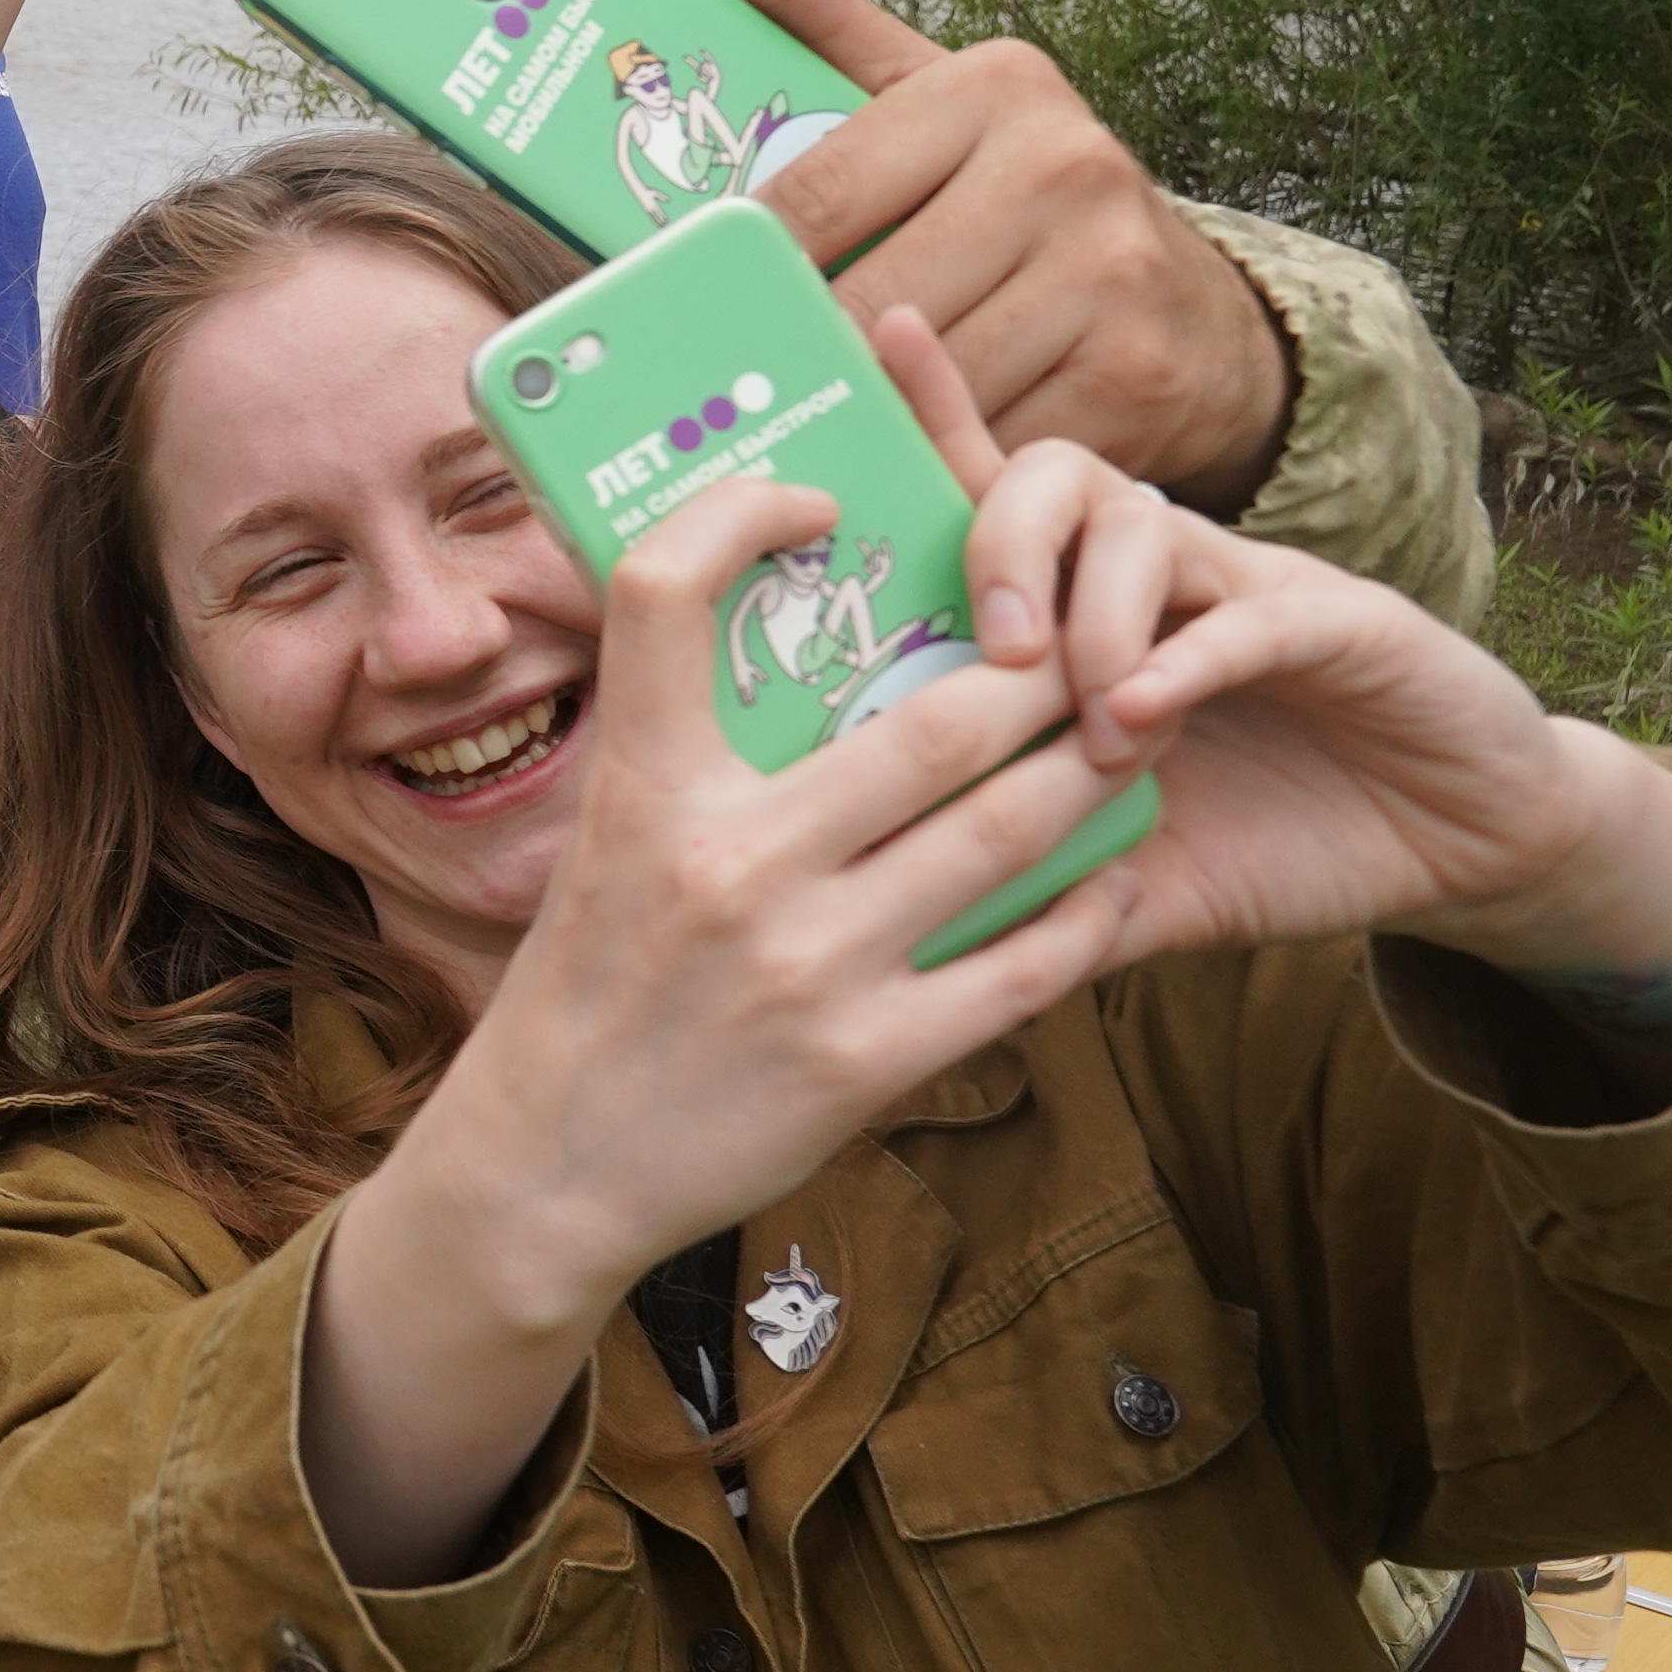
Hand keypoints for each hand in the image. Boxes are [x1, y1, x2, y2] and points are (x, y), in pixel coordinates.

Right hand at [393, 467, 1153, 1328]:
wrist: (544, 1168)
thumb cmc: (587, 984)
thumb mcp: (606, 844)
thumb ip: (694, 757)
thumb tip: (811, 648)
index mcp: (642, 787)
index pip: (668, 588)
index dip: (744, 508)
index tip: (818, 502)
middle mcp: (727, 862)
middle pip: (937, 716)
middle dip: (1039, 672)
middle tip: (1084, 645)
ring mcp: (807, 964)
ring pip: (1012, 831)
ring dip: (1093, 774)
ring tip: (1128, 740)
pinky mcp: (869, 1059)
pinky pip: (1026, 965)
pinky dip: (1088, 912)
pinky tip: (1113, 879)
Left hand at [715, 0, 1295, 511]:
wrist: (1203, 317)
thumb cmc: (1027, 206)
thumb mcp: (932, 102)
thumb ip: (823, 19)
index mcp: (996, 87)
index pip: (814, 191)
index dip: (740, 266)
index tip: (688, 309)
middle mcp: (1064, 165)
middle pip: (863, 301)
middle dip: (802, 359)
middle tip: (742, 398)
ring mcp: (1108, 272)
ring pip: (921, 381)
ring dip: (867, 424)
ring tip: (816, 442)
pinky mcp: (1136, 375)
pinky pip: (988, 442)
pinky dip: (939, 466)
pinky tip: (911, 468)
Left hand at [880, 314, 1671, 1048]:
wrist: (1460, 850)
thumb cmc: (1284, 838)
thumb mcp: (1140, 881)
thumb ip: (1041, 893)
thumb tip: (916, 942)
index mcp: (1095, 613)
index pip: (993, 496)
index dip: (932, 415)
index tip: (865, 335)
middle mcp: (1162, 575)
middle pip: (1051, 475)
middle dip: (997, 540)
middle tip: (991, 648)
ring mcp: (1250, 589)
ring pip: (1139, 524)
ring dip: (1090, 617)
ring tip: (1085, 720)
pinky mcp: (1342, 624)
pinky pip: (1245, 612)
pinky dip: (1182, 660)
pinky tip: (1143, 719)